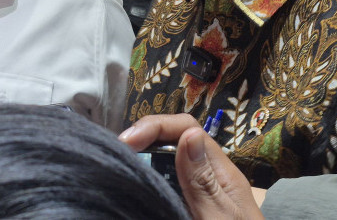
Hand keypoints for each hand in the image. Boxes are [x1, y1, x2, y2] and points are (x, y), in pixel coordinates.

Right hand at [119, 114, 263, 219]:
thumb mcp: (220, 218)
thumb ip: (204, 182)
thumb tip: (188, 134)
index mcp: (221, 173)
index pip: (187, 129)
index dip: (156, 127)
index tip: (126, 143)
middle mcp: (209, 178)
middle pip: (174, 142)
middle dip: (144, 139)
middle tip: (115, 154)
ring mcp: (198, 194)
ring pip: (167, 163)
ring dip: (142, 159)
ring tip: (117, 166)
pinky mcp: (187, 207)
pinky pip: (165, 186)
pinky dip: (146, 181)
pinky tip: (130, 189)